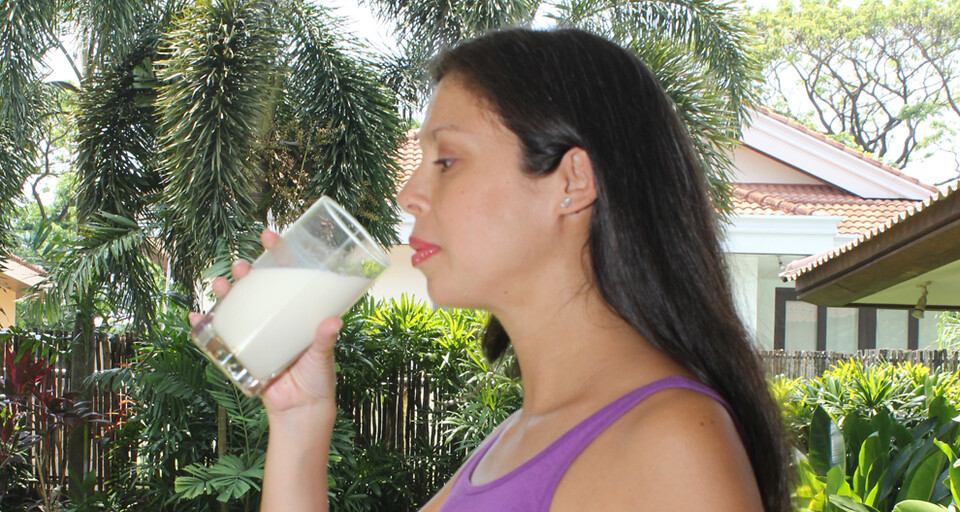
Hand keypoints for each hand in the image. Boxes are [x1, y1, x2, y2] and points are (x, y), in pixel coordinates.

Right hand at [188, 229, 341, 417]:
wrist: (301, 411)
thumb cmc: (318, 379)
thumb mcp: (322, 356)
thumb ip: (324, 340)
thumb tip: (332, 321)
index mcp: (295, 312)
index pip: (286, 274)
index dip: (277, 253)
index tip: (270, 235)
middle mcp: (275, 318)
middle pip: (257, 286)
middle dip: (246, 272)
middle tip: (242, 266)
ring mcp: (257, 333)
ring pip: (237, 305)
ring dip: (224, 292)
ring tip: (220, 285)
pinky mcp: (243, 352)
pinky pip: (220, 335)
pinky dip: (205, 325)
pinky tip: (195, 317)